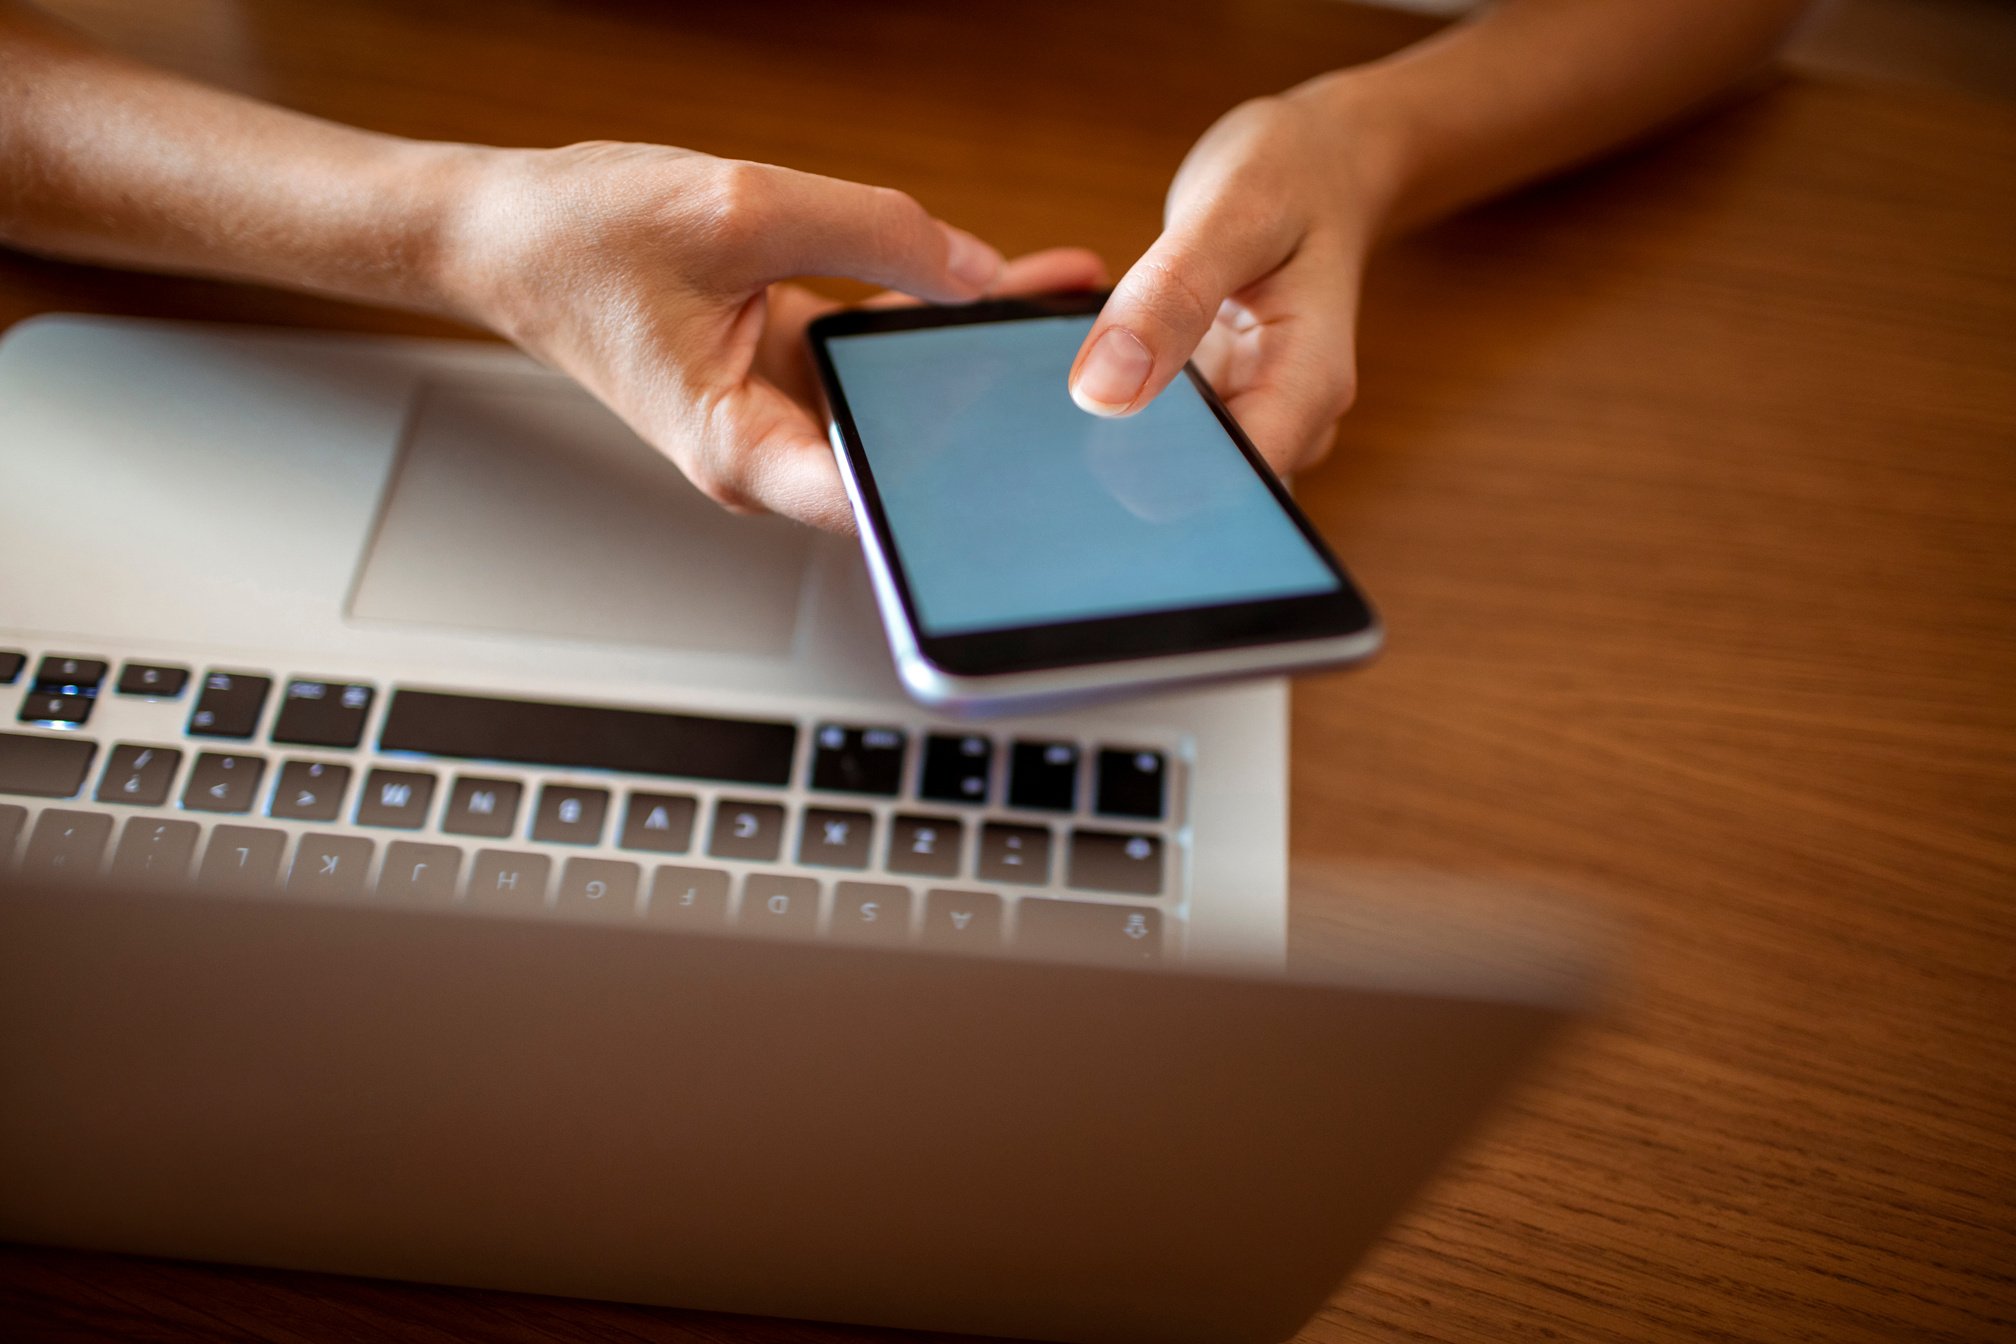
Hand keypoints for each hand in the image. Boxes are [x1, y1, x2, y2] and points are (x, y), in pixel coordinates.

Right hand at [443, 141, 1098, 528]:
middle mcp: (769, 450)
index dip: (958, 497)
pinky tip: (1013, 287)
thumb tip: (976, 268)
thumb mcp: (736, 209)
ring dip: (978, 353)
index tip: (1040, 481)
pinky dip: (934, 316)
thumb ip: (870, 231)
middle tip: (1090, 375)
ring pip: (904, 395)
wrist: (510, 232)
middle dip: (997, 411)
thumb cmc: (581, 241)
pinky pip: (880, 351)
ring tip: (1075, 311)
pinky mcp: (791, 367)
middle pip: (906, 452)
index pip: (873, 501)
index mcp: (743, 451)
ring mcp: (783, 411)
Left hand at [1067, 86, 1386, 476]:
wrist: (1320, 168)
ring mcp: (1243, 419)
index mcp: (1307, 388)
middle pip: (1190, 490)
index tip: (1075, 446)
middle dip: (1111, 459)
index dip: (1151, 482)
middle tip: (1033, 403)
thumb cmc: (1290, 177)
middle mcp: (1280, 422)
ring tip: (1044, 372)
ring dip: (1097, 431)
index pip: (1229, 487)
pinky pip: (1146, 426)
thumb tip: (1100, 392)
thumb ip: (1169, 295)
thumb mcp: (1232, 211)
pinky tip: (1072, 356)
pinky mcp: (1208, 409)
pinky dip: (1104, 394)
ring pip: (1159, 464)